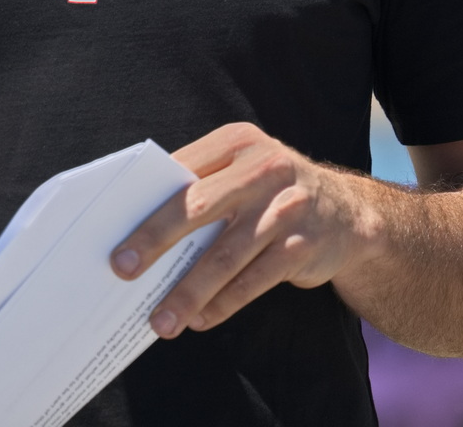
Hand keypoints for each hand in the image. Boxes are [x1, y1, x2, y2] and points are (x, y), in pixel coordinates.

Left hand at [110, 123, 379, 338]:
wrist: (348, 212)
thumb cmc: (269, 191)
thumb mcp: (241, 170)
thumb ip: (200, 185)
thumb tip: (138, 227)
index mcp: (236, 142)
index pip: (180, 172)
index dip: (146, 203)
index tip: (114, 233)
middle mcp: (263, 169)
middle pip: (197, 207)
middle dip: (155, 240)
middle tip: (123, 270)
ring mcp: (286, 207)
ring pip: (225, 255)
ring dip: (188, 291)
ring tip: (161, 320)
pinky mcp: (303, 245)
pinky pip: (255, 280)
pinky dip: (224, 303)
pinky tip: (200, 319)